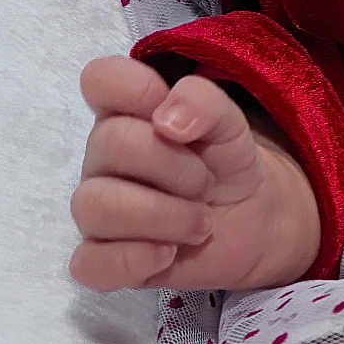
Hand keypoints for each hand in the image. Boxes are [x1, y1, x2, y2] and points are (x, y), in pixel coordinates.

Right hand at [69, 56, 319, 291]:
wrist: (253, 219)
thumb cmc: (227, 164)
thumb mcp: (232, 124)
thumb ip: (205, 102)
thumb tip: (168, 119)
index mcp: (127, 114)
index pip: (100, 80)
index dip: (137, 91)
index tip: (179, 123)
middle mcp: (103, 158)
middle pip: (110, 143)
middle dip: (175, 166)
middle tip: (207, 184)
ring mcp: (99, 209)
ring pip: (94, 206)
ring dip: (163, 215)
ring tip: (201, 224)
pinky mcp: (105, 259)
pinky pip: (89, 264)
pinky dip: (132, 260)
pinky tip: (168, 253)